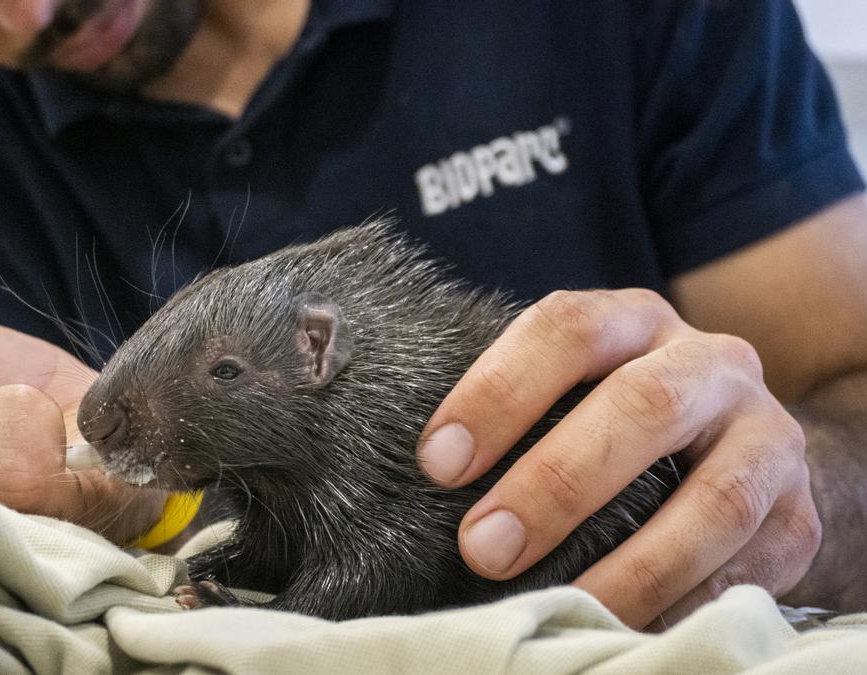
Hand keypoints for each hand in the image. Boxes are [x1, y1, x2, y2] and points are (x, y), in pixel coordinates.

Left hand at [417, 289, 820, 628]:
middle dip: (556, 483)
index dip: (499, 392)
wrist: (738, 446)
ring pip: (713, 500)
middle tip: (483, 547)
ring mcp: (766, 438)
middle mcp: (709, 364)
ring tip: (562, 606)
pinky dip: (685, 603)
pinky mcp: (798, 515)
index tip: (438, 464)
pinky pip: (748, 566)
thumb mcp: (571, 388)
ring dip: (631, 565)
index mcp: (634, 322)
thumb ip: (516, 411)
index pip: (567, 329)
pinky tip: (625, 626)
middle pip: (642, 406)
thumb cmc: (614, 418)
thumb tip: (430, 472)